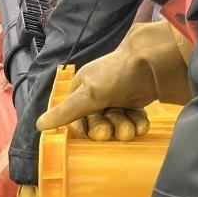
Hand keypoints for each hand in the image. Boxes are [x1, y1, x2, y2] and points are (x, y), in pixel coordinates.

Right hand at [36, 20, 192, 135]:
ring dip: (123, 129)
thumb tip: (39, 125)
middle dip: (106, 129)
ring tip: (131, 128)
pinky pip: (134, 118)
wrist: (158, 60)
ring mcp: (120, 96)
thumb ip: (66, 111)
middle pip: (97, 121)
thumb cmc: (118, 74)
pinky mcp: (140, 99)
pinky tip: (142, 125)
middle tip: (113, 132)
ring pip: (116, 122)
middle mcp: (100, 92)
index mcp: (84, 87)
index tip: (95, 135)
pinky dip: (137, 124)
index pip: (76, 116)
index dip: (84, 128)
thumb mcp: (88, 93)